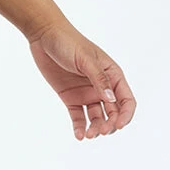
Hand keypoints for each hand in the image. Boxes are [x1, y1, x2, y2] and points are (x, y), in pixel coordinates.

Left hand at [25, 19, 136, 139]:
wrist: (43, 35)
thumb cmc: (68, 41)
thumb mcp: (85, 59)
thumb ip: (98, 79)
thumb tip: (112, 100)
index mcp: (112, 75)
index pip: (126, 100)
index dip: (126, 115)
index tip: (119, 125)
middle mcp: (101, 87)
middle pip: (113, 113)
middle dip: (110, 125)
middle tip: (100, 131)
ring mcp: (86, 93)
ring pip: (97, 118)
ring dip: (95, 128)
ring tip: (88, 134)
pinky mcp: (70, 97)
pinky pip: (78, 117)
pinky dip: (80, 127)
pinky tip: (79, 135)